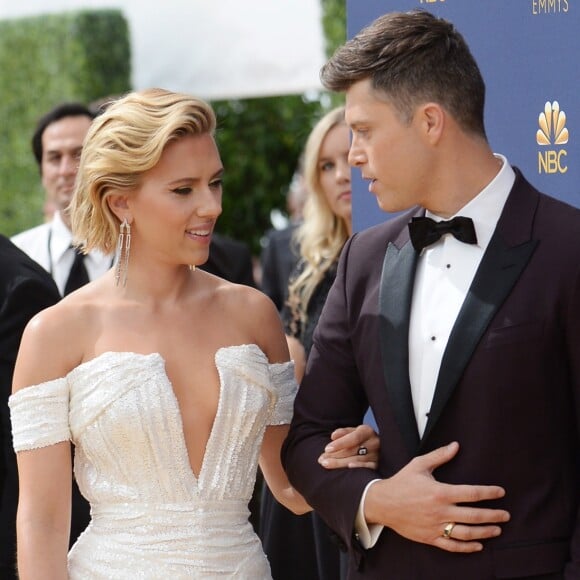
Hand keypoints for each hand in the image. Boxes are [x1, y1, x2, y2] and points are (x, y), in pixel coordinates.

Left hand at [318, 424, 378, 468]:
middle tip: (322, 460)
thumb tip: (333, 436)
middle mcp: (374, 442)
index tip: (327, 449)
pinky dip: (358, 467)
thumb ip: (343, 433)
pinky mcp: (377, 465)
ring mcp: (377, 454)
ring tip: (326, 464)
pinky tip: (348, 468)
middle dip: (336, 455)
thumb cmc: (357, 439)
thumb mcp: (351, 432)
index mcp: (367, 431)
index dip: (340, 443)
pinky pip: (368, 468)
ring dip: (340, 463)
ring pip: (357, 460)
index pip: (354, 437)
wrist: (371, 447)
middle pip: (353, 450)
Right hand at [364, 442, 509, 552]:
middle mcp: (440, 511)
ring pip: (466, 533)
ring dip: (484, 532)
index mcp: (440, 492)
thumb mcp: (419, 464)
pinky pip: (452, 546)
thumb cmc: (401, 482)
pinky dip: (467, 547)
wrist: (383, 503)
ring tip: (497, 529)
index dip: (489, 493)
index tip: (500, 492)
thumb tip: (456, 445)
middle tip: (506, 515)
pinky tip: (478, 545)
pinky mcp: (430, 537)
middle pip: (474, 515)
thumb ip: (439, 456)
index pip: (471, 493)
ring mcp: (436, 526)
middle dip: (493, 515)